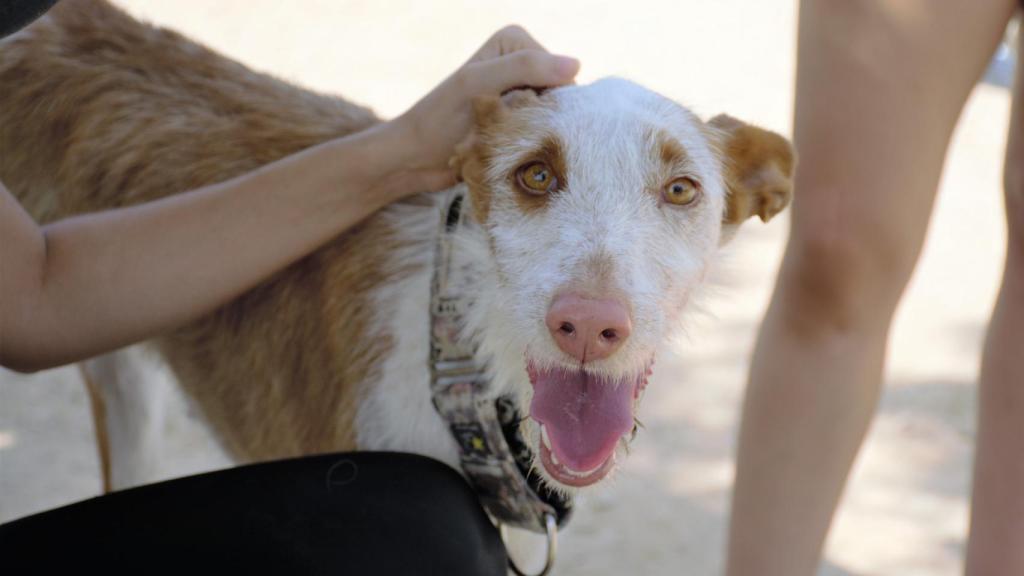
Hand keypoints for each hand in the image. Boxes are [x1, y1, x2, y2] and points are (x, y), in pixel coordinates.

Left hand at [384, 25, 579, 193]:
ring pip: (552, 121)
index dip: (541, 97)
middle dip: (536, 119)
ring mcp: (522, 96)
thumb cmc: (438, 121)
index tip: (506, 109)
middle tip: (500, 129)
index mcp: (514, 42)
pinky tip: (504, 154)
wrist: (414, 160)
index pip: (559, 73)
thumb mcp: (478, 86)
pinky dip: (527, 150)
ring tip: (499, 143)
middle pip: (559, 98)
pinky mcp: (518, 125)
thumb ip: (525, 68)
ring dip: (529, 137)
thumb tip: (576, 65)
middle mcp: (521, 65)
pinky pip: (542, 138)